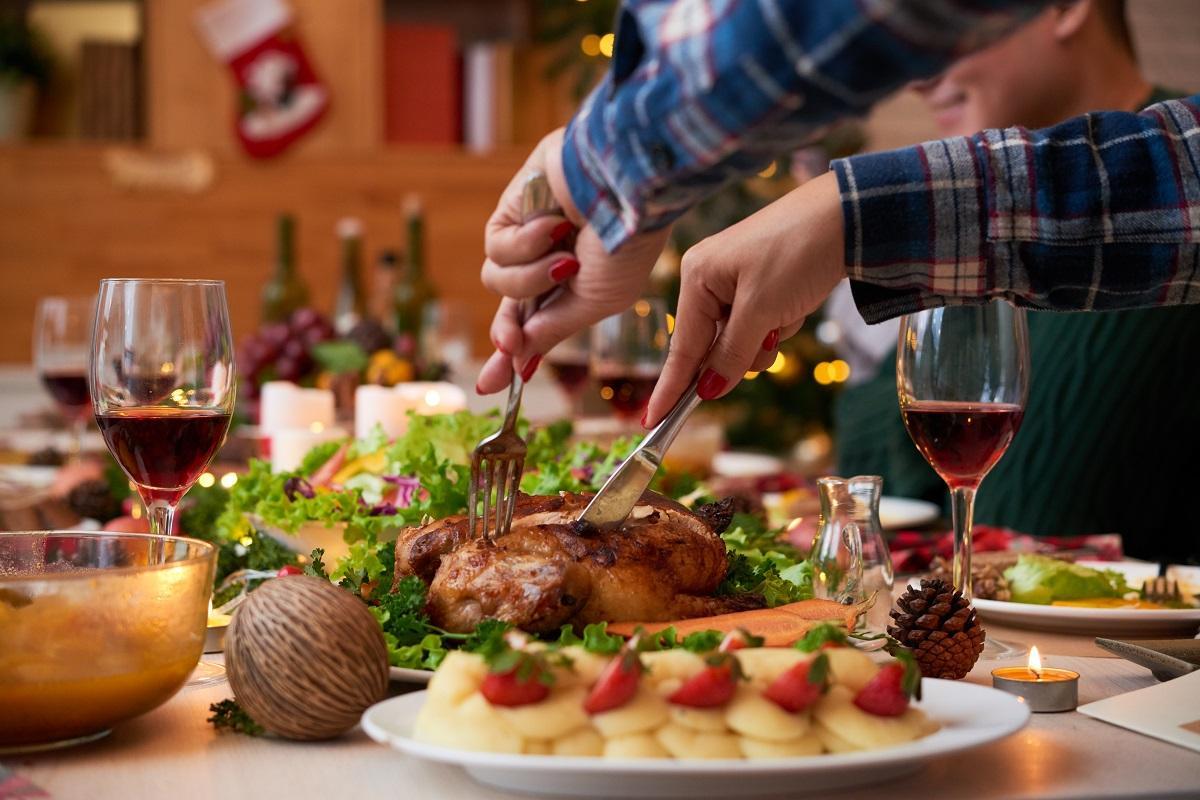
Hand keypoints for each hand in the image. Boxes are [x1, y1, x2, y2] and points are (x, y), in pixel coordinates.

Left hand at [476, 128, 669, 393]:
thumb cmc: (626, 242)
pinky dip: (526, 244)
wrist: (627, 184)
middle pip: (508, 310)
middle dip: (506, 331)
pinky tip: (555, 224)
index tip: (491, 388)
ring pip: (499, 283)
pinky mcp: (511, 211)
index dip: (515, 355)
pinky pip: (497, 248)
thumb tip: (517, 359)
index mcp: (577, 289)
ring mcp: (528, 238)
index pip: (536, 327)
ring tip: (565, 258)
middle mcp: (549, 265)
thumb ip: (553, 330)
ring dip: (531, 278)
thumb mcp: (596, 302)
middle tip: (507, 345)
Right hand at [644, 170, 846, 425]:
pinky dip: (780, 323)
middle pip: (713, 345)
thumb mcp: (762, 310)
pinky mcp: (762, 281)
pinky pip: (762, 323)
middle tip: (768, 337)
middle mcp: (709, 278)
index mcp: (697, 277)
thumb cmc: (797, 252)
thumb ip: (732, 353)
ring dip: (766, 340)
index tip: (651, 422)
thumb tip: (709, 390)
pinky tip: (796, 304)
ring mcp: (736, 279)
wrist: (849, 214)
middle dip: (743, 352)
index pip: (682, 347)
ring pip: (741, 338)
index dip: (670, 388)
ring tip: (787, 315)